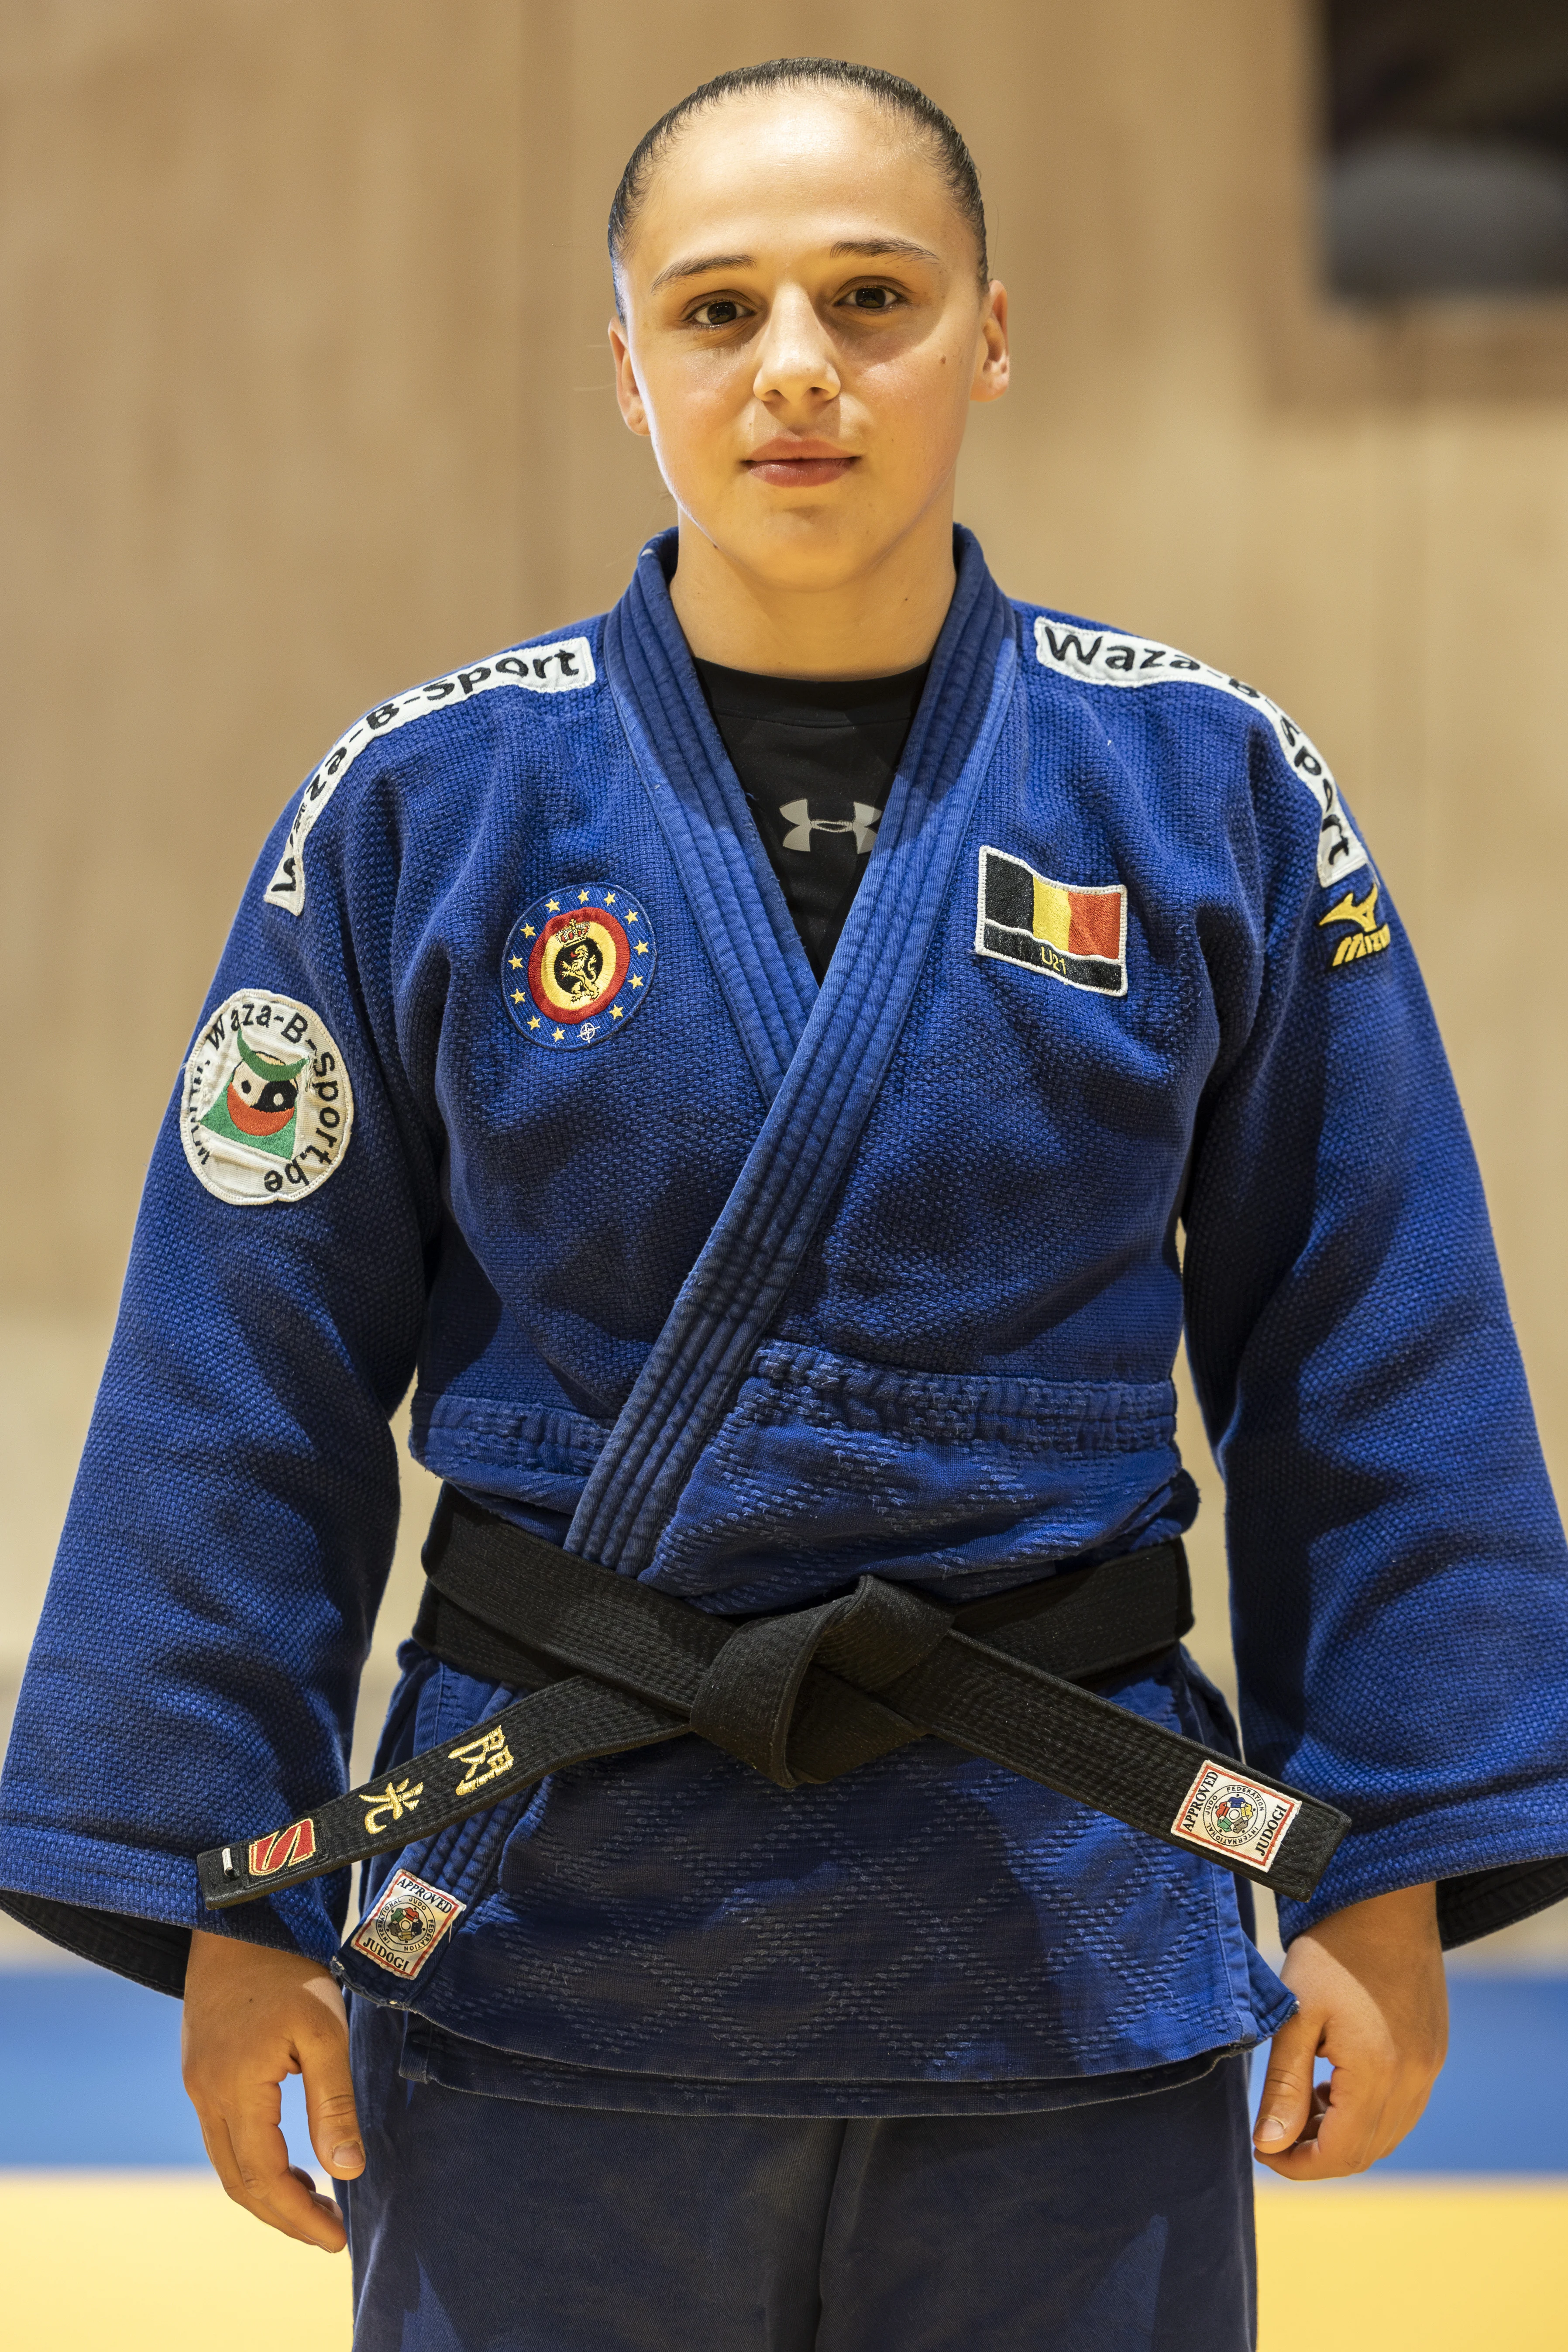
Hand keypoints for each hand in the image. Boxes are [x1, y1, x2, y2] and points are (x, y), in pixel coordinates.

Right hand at [182, 1926, 364, 2248]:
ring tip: (315, 2203)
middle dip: (284, 2215)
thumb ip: (333, 2104)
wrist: (240, 1922)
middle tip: (329, 2231)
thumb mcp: (325, 2031)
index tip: (336, 2239)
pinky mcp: (200, 2072)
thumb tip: (348, 2171)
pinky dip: (254, 2162)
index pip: (264, 2178)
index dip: (299, 2216)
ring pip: (228, 2163)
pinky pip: (223, 2136)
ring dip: (268, 2192)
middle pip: (240, 2182)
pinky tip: (288, 2161)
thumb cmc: (289, 1971)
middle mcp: (206, 2095)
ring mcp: (198, 2084)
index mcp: (235, 2089)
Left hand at [1252, 1881, 1446, 2179]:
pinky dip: (1366, 2114)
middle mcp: (1414, 2078)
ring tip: (1301, 2102)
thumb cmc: (1332, 1951)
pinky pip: (1403, 2109)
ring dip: (1342, 2135)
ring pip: (1386, 2135)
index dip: (1297, 2165)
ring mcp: (1429, 2067)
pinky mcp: (1433, 2052)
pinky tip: (1333, 2084)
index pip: (1340, 2154)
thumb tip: (1269, 2146)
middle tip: (1274, 2130)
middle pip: (1364, 2153)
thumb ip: (1283, 2085)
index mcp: (1378, 2072)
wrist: (1385, 1903)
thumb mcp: (1295, 2015)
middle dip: (1315, 2153)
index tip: (1262, 2150)